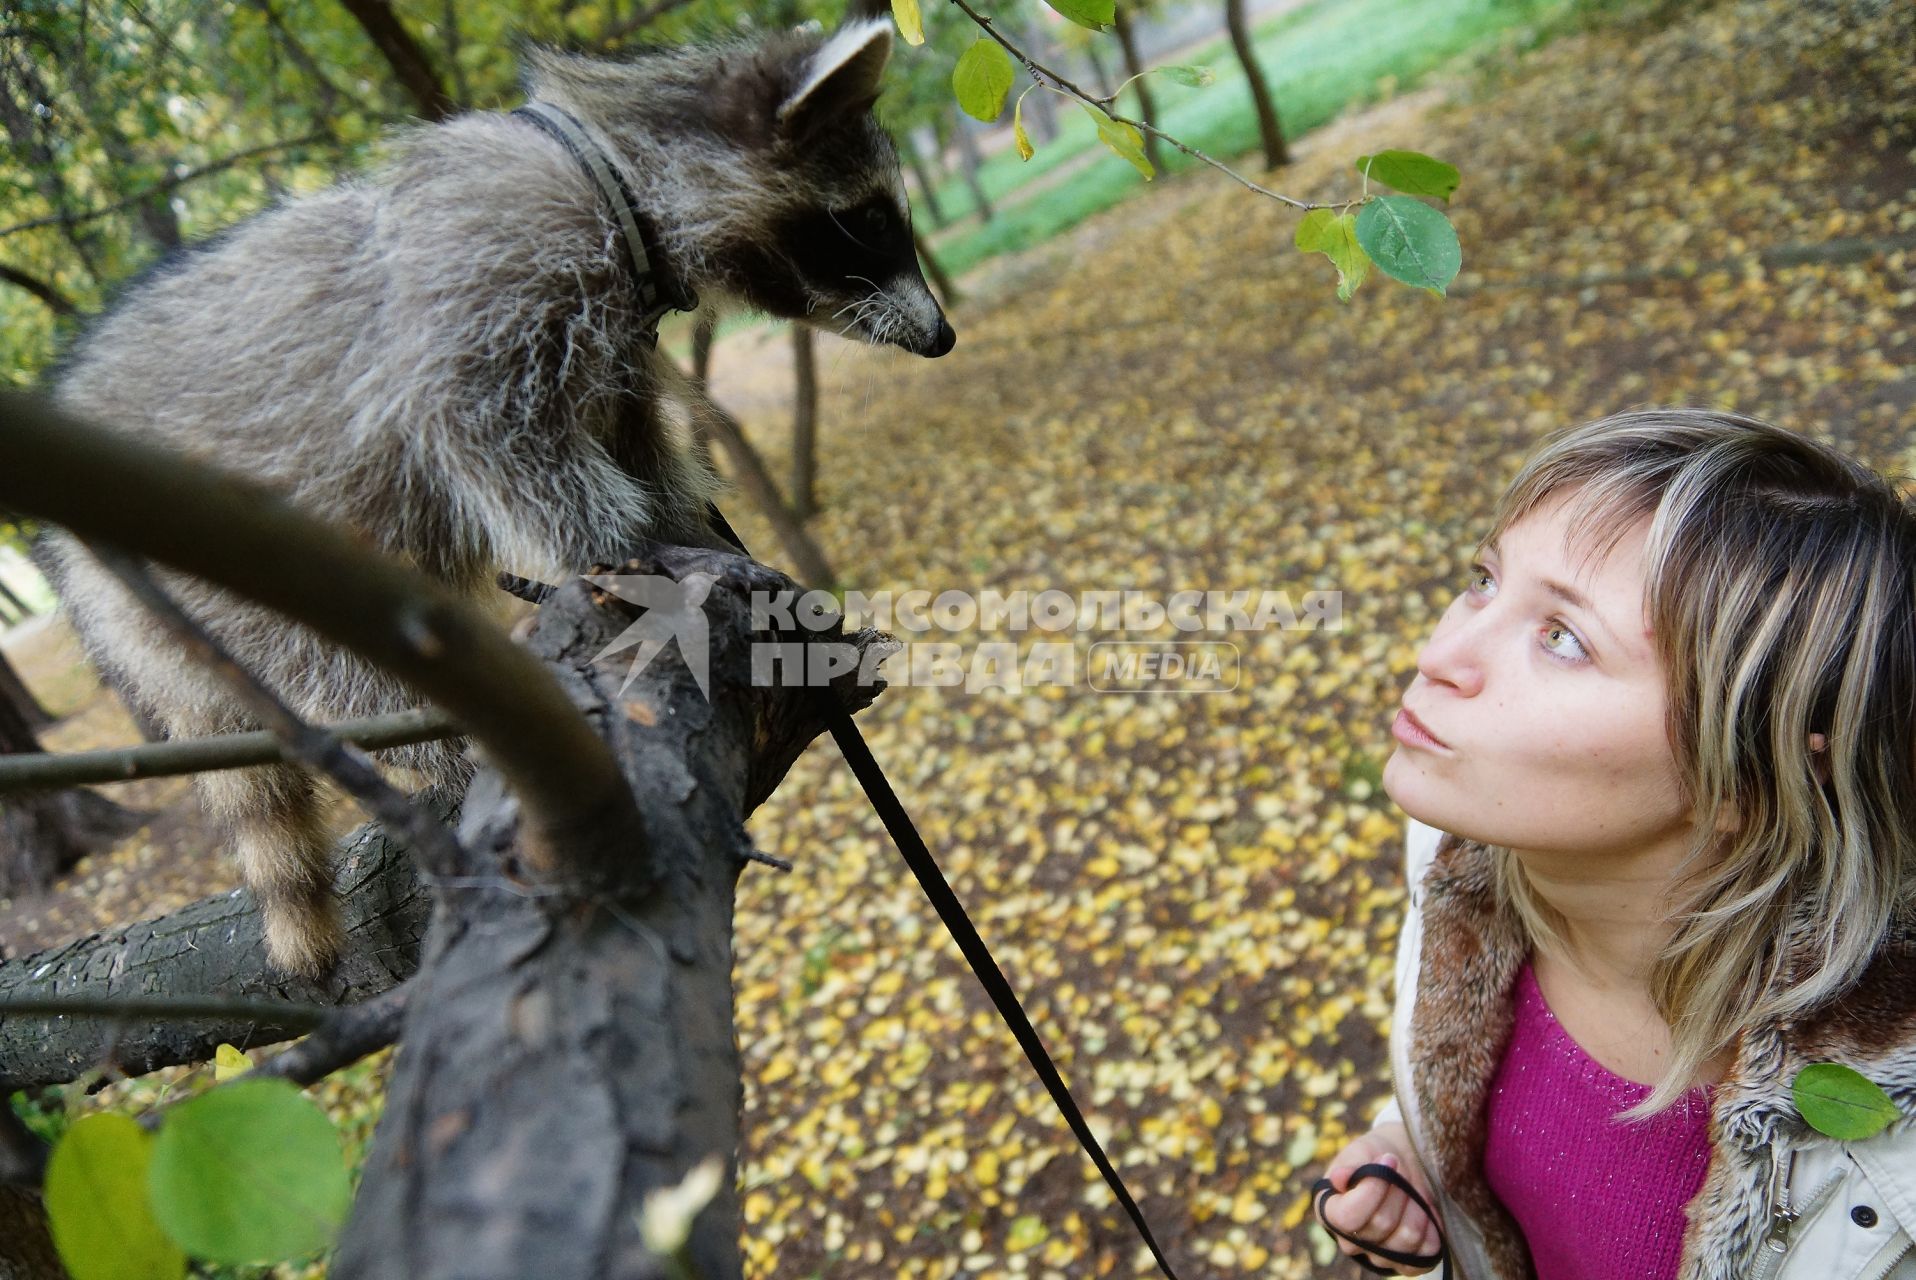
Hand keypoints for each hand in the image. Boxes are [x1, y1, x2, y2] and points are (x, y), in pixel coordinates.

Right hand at [1315, 1123, 1441, 1275]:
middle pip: (1381, 1224)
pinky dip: (1431, 1226)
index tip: (1388, 1160)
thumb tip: (1339, 1178)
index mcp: (1329, 1213)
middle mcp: (1350, 1241)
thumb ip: (1350, 1166)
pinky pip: (1427, 1251)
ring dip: (1416, 1207)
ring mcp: (1379, 1257)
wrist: (1399, 1166)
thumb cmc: (1373, 1157)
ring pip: (1406, 1238)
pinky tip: (1423, 1208)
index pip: (1347, 1217)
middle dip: (1398, 1190)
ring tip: (1411, 1189)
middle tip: (1401, 1170)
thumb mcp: (1360, 1152)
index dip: (1372, 1189)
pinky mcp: (1408, 1263)